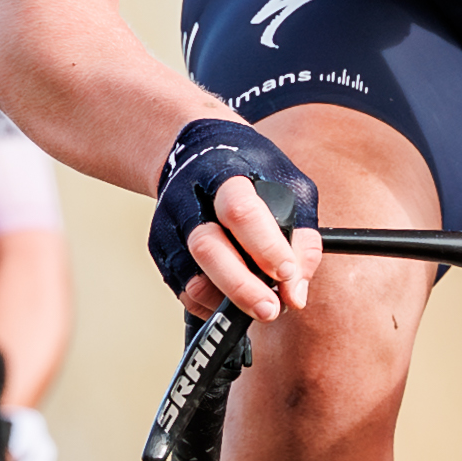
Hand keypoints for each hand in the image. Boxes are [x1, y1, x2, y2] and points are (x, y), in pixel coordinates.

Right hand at [152, 119, 320, 322]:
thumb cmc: (251, 171)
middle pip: (207, 249)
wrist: (196, 150)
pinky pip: (184, 293)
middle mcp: (189, 200)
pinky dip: (212, 305)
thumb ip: (301, 239)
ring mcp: (170, 227)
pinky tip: (233, 298)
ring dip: (228, 302)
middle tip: (270, 309)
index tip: (286, 274)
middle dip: (242, 287)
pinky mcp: (160, 251)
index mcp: (225, 174)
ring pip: (191, 280)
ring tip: (258, 303)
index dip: (265, 247)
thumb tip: (295, 294)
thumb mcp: (290, 187)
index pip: (240, 212)